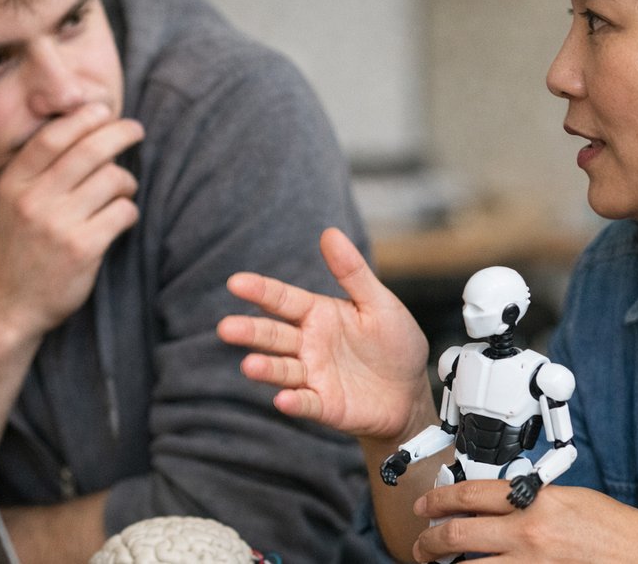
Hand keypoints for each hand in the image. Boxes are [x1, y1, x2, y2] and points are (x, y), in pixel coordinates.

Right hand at [0, 103, 142, 338]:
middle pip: (88, 150)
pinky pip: (123, 212)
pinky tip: (123, 217)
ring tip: (123, 190)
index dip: (83, 117)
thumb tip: (86, 127)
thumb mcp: (13, 202)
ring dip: (126, 181)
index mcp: (13, 182)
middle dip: (119, 133)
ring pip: (112, 179)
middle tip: (136, 130)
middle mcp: (33, 200)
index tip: (104, 110)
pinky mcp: (83, 248)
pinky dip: (129, 211)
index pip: (53, 136)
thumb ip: (40, 170)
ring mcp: (57, 224)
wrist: (11, 305)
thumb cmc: (22, 247)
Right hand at [217, 228, 430, 440]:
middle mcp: (308, 344)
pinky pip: (306, 403)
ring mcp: (313, 376)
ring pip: (283, 370)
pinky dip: (294, 402)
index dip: (260, 291)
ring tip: (249, 365)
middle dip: (250, 331)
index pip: (283, 300)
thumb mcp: (379, 303)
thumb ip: (352, 272)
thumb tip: (329, 232)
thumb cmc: (394, 343)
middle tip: (226, 328)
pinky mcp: (324, 405)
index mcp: (317, 314)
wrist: (411, 392)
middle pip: (273, 336)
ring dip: (266, 369)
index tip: (236, 282)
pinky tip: (283, 400)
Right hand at [381, 450, 411, 485]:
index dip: (382, 471)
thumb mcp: (396, 458)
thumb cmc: (399, 457)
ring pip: (388, 478)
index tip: (383, 473)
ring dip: (390, 481)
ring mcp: (391, 472)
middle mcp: (388, 468)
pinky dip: (394, 482)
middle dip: (385, 478)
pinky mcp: (395, 474)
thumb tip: (389, 462)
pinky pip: (393, 479)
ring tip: (393, 483)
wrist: (403, 459)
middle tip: (386, 481)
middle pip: (385, 474)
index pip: (382, 467)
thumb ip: (393, 460)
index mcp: (387, 463)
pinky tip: (396, 484)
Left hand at [412, 480, 637, 562]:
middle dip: (429, 541)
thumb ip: (533, 499)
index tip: (425, 505)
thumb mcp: (574, 500)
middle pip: (458, 534)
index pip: (470, 495)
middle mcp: (529, 535)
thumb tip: (500, 502)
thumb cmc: (623, 534)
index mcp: (537, 502)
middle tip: (420, 545)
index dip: (438, 499)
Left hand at [507, 473, 543, 507]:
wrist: (535, 481)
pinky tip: (521, 507)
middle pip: (518, 496)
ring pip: (523, 499)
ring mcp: (530, 492)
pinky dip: (525, 505)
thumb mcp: (520, 478)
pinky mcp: (534, 495)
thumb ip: (514, 481)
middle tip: (511, 502)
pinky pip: (529, 501)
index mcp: (522, 483)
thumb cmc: (525, 480)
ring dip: (518, 503)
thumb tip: (510, 485)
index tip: (507, 498)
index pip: (514, 491)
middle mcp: (526, 488)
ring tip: (515, 506)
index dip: (510, 495)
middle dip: (514, 500)